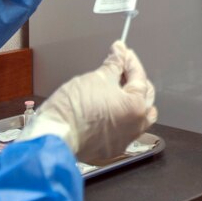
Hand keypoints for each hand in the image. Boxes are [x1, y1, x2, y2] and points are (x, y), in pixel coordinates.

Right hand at [20, 41, 156, 162]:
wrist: (56, 135)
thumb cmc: (77, 106)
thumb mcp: (97, 77)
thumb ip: (114, 64)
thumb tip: (120, 50)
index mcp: (136, 106)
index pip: (140, 78)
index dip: (130, 61)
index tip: (122, 52)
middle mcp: (136, 126)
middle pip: (145, 100)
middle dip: (136, 83)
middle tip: (122, 70)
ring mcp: (124, 140)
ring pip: (137, 119)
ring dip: (131, 103)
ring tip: (117, 91)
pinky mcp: (110, 149)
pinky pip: (122, 131)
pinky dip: (119, 119)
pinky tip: (107, 110)